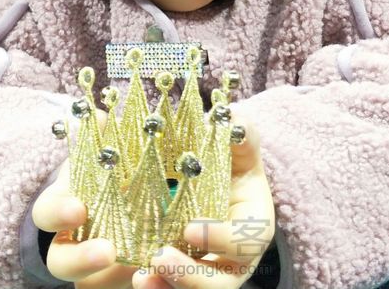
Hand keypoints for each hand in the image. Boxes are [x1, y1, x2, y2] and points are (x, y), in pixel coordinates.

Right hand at [33, 110, 136, 288]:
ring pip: (90, 285)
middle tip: (107, 252)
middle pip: (60, 262)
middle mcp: (70, 242)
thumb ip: (103, 134)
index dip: (59, 213)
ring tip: (141, 269)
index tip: (78, 210)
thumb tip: (103, 114)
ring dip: (112, 279)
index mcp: (62, 206)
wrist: (125, 205)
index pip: (47, 213)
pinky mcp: (113, 283)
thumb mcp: (105, 152)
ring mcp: (91, 270)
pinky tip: (157, 275)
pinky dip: (135, 283)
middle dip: (80, 259)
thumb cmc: (110, 172)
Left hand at [132, 114, 274, 288]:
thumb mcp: (240, 149)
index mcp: (253, 228)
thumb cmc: (232, 165)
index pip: (244, 241)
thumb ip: (240, 134)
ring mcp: (210, 275)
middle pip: (220, 285)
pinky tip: (136, 278)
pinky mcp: (183, 279)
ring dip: (168, 287)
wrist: (219, 183)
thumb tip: (232, 116)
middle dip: (191, 276)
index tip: (190, 229)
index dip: (219, 240)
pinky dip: (155, 288)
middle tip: (160, 258)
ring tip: (142, 276)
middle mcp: (235, 261)